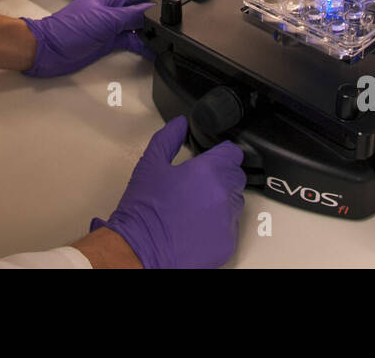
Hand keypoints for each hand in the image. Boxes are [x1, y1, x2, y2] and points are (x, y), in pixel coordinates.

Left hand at [22, 0, 160, 78]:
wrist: (48, 51)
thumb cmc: (66, 30)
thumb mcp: (105, 19)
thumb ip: (130, 15)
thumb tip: (150, 10)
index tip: (169, 3)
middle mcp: (109, 9)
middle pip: (138, 10)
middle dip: (153, 16)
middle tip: (170, 24)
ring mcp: (108, 26)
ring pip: (135, 26)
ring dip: (148, 32)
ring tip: (163, 38)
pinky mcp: (106, 41)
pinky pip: (129, 41)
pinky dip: (140, 45)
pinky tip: (151, 49)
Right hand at [90, 116, 245, 268]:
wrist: (140, 249)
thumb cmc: (144, 210)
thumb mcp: (150, 165)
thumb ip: (168, 138)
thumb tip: (179, 124)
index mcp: (208, 171)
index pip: (232, 154)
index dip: (222, 153)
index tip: (213, 157)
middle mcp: (223, 195)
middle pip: (235, 177)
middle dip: (221, 176)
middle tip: (198, 184)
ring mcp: (227, 221)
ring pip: (235, 203)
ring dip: (221, 200)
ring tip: (195, 206)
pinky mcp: (227, 244)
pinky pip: (230, 227)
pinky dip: (218, 224)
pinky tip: (197, 225)